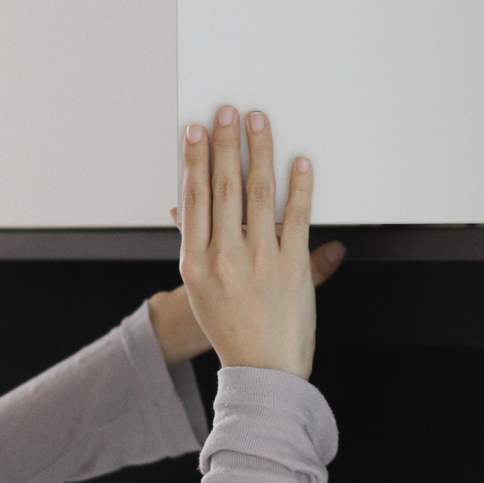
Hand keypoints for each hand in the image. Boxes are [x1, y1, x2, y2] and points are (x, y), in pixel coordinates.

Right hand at [166, 105, 339, 378]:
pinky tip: (299, 162)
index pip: (194, 198)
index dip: (195, 160)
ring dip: (259, 151)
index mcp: (196, 262)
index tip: (196, 131)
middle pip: (223, 187)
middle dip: (225, 143)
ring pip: (257, 194)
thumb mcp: (200, 289)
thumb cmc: (232, 329)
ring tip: (259, 123)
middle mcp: (223, 258)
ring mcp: (258, 261)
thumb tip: (184, 208)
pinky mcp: (292, 267)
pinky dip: (299, 186)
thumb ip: (196, 244)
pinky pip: (297, 217)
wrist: (262, 370)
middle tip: (227, 112)